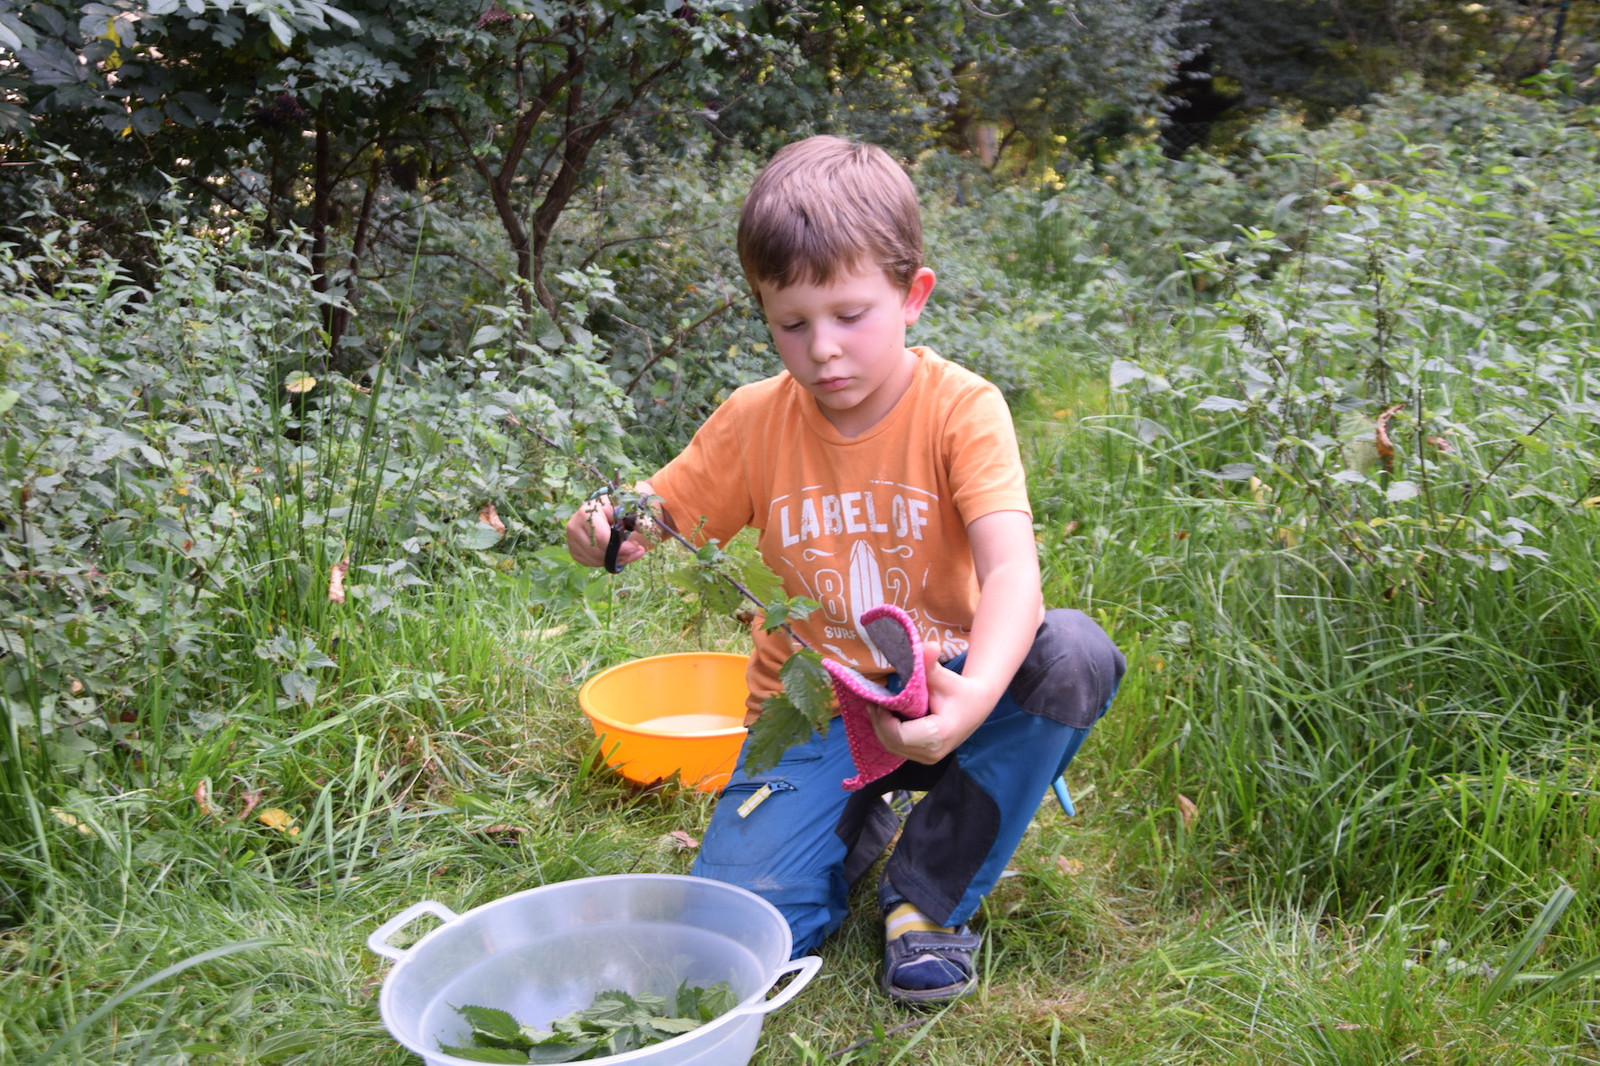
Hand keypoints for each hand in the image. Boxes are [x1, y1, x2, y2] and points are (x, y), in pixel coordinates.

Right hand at [565, 495, 647, 569]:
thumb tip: (642, 536)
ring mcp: (571, 539)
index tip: (636, 547)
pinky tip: (615, 554)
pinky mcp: (573, 550)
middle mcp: (574, 526)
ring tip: (628, 552)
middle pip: (598, 552)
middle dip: (620, 555)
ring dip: (615, 560)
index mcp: (586, 512)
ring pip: (595, 560)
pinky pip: (590, 563)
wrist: (604, 510)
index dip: (621, 547)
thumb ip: (637, 521)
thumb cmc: (617, 509)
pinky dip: (605, 562)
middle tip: (636, 551)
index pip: (602, 538)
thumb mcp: (628, 510)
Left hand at [866, 642, 995, 764]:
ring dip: (881, 728)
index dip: (883, 720)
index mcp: (939, 735)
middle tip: (872, 702)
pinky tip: (885, 716)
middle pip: (893, 743)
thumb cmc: (959, 690)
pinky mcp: (924, 756)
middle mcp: (933, 753)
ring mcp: (929, 758)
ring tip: (877, 707)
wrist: (976, 706)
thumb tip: (929, 645)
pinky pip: (898, 748)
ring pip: (893, 748)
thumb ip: (931, 664)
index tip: (877, 701)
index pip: (900, 735)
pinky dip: (888, 733)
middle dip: (878, 723)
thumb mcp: (945, 677)